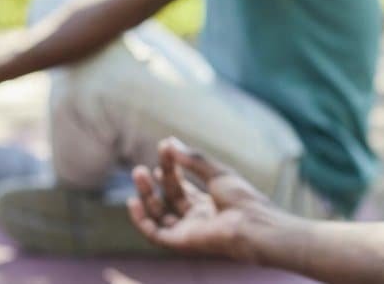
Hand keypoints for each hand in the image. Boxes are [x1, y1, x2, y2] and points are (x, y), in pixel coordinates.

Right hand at [128, 138, 275, 261]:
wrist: (250, 223)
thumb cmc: (241, 198)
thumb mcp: (217, 172)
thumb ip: (193, 159)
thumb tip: (170, 141)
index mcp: (209, 203)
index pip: (183, 186)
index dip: (171, 169)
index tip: (163, 148)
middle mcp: (198, 218)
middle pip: (170, 198)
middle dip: (158, 180)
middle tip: (144, 163)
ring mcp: (189, 230)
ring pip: (159, 214)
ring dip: (146, 195)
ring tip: (138, 173)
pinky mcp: (181, 242)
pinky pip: (155, 234)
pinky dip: (141, 220)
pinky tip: (133, 201)